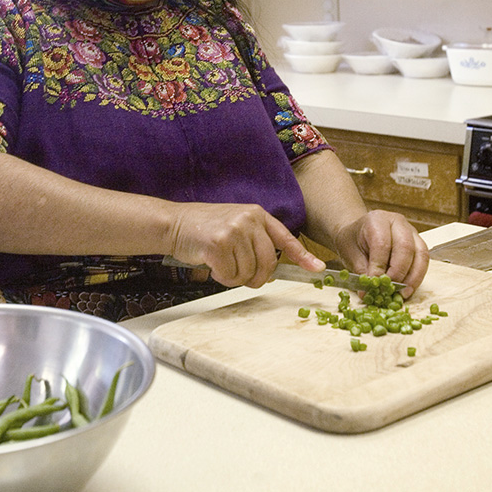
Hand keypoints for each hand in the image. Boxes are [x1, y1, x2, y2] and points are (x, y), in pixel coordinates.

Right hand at [168, 202, 323, 287]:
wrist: (173, 223)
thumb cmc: (204, 229)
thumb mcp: (235, 224)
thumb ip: (255, 240)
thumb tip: (270, 269)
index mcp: (256, 214)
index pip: (285, 238)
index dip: (302, 256)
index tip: (318, 269)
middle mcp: (249, 219)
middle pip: (268, 263)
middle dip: (256, 277)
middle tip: (241, 276)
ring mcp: (234, 230)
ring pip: (249, 272)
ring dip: (235, 277)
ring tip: (220, 264)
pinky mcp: (219, 243)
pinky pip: (231, 275)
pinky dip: (221, 277)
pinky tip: (212, 265)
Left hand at [332, 210, 429, 297]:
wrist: (357, 233)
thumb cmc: (353, 242)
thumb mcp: (351, 255)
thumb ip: (362, 272)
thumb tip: (368, 293)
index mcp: (376, 219)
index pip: (382, 244)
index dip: (379, 266)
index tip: (375, 284)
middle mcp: (397, 221)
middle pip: (405, 247)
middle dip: (398, 272)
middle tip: (390, 290)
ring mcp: (411, 231)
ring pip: (420, 254)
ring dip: (413, 277)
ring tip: (402, 293)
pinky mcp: (418, 242)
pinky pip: (424, 259)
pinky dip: (418, 276)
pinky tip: (408, 289)